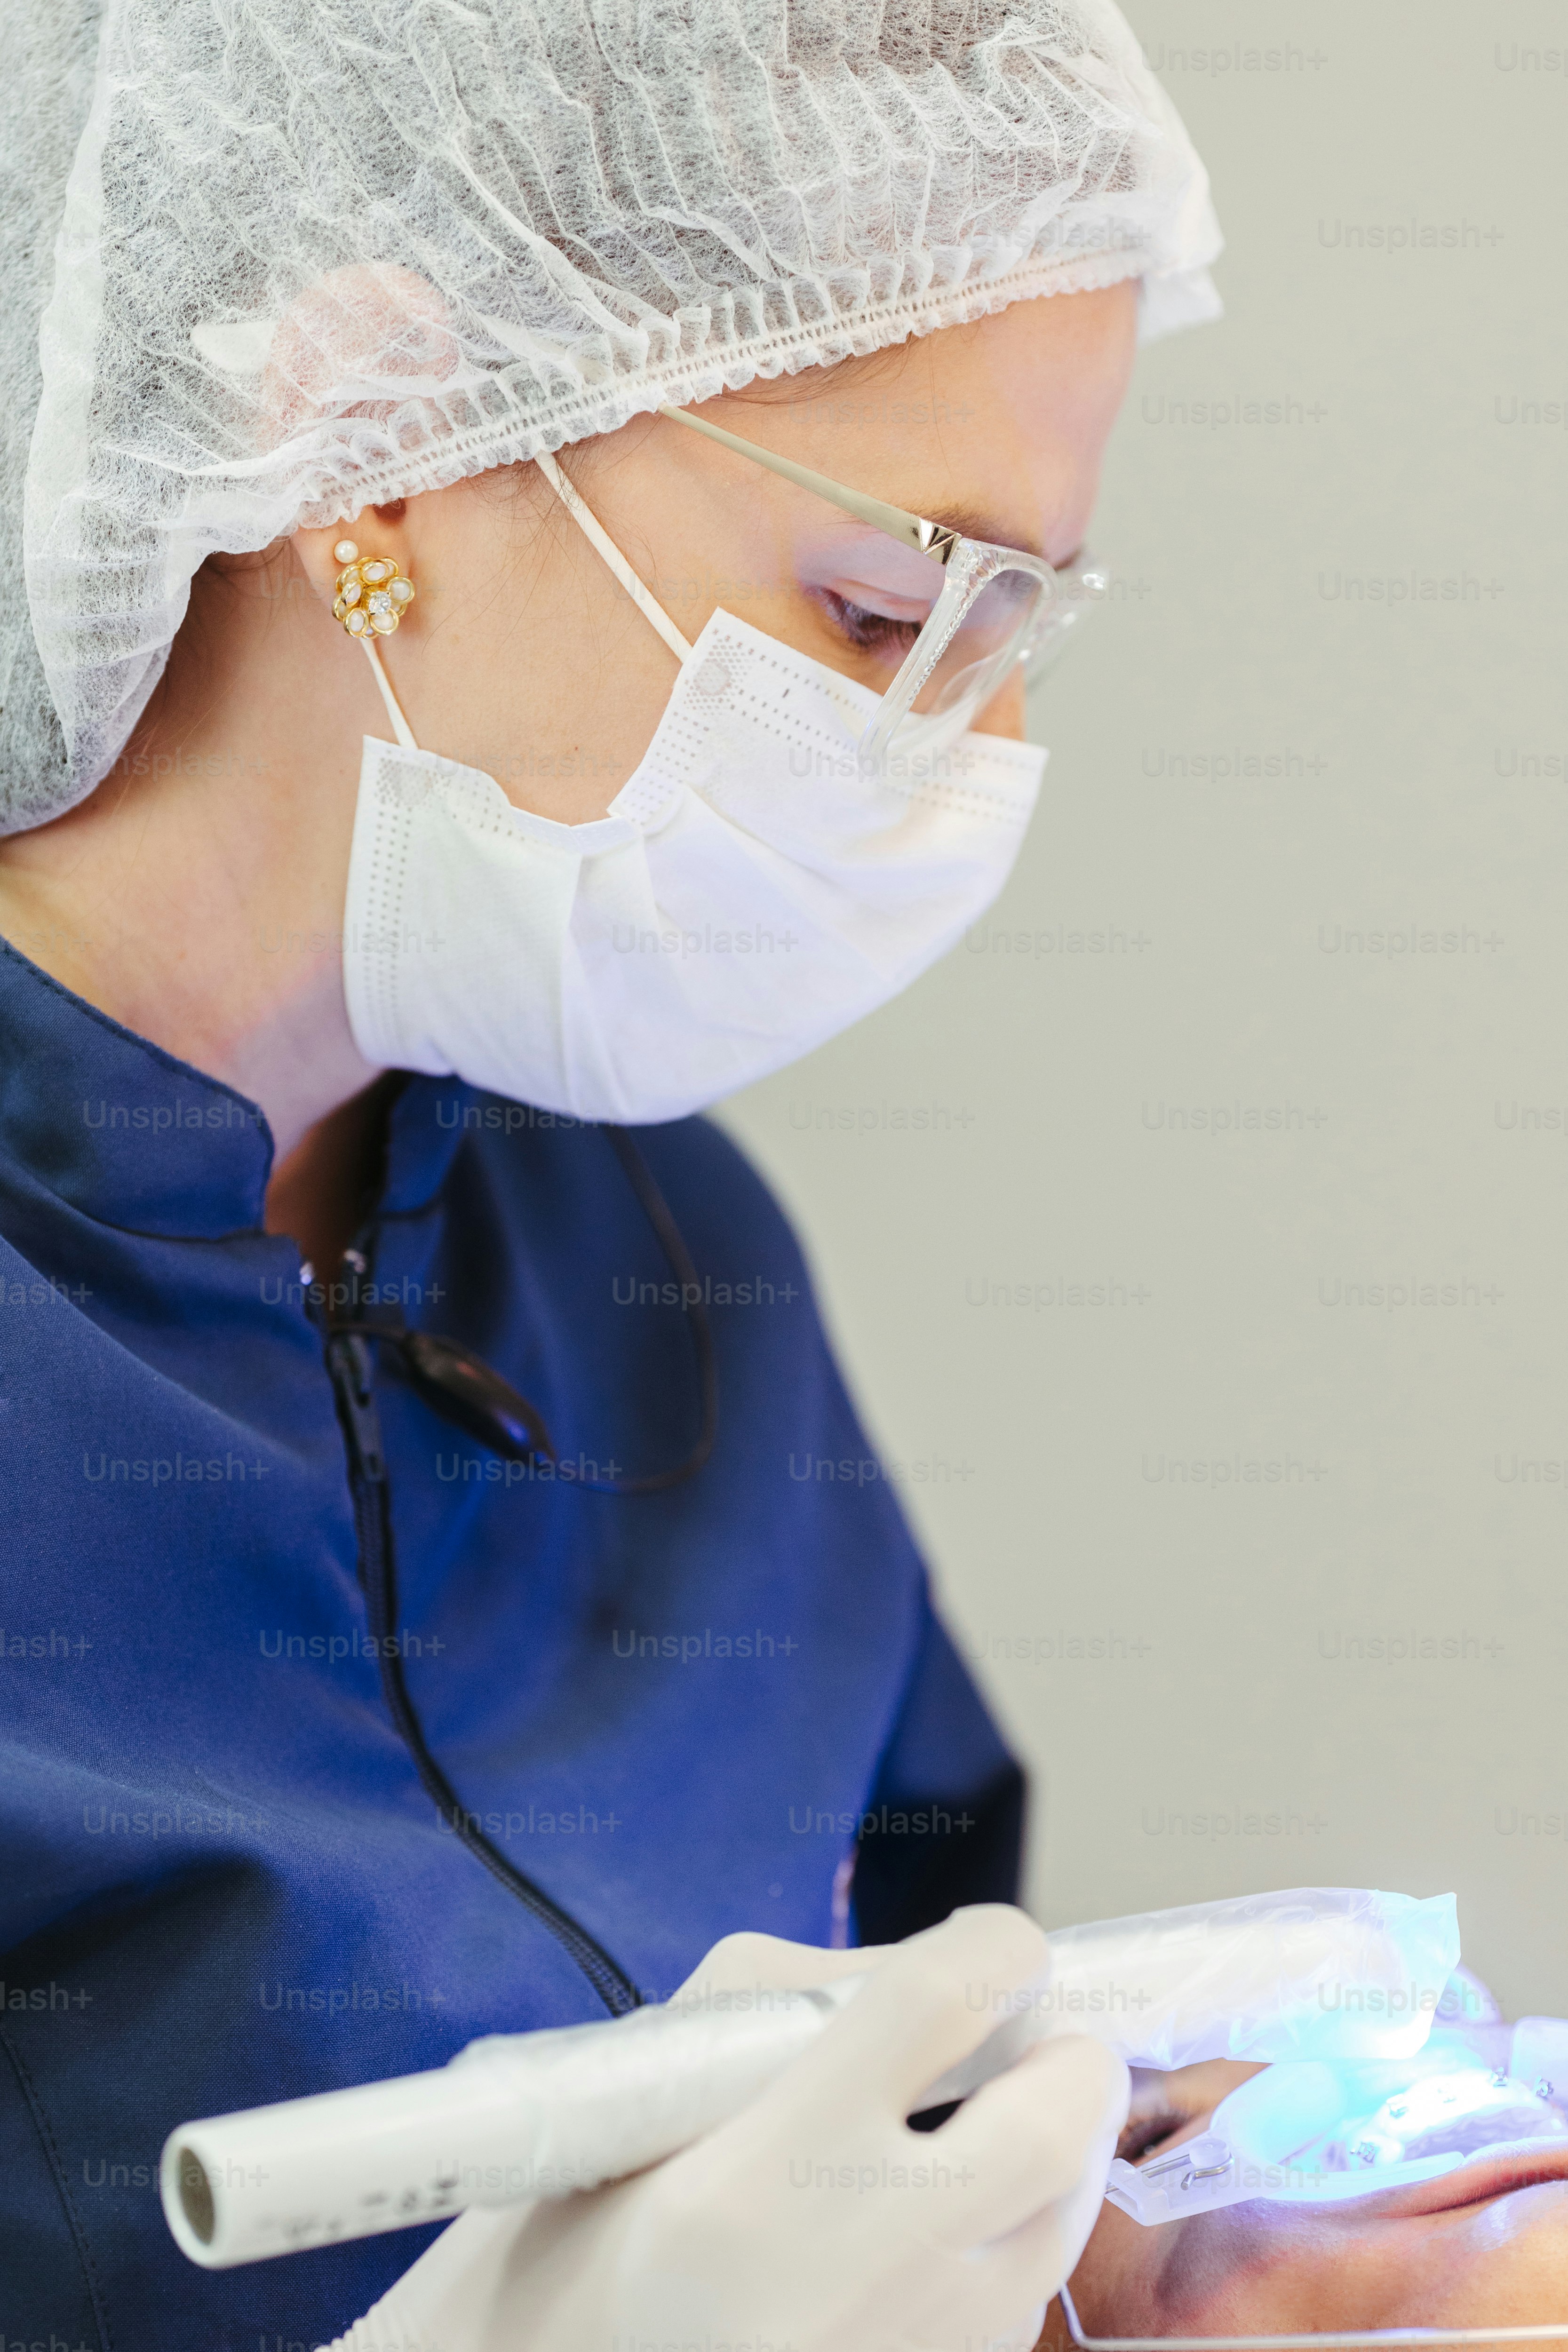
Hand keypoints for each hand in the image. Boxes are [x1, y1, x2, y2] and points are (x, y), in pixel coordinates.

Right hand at [331, 1905, 1128, 2351]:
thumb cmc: (567, 2250)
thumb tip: (929, 1978)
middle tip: (1031, 2037)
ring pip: (1059, 2225)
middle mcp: (854, 2276)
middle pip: (1050, 2126)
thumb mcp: (645, 2086)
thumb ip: (785, 2004)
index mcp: (762, 2175)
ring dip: (1049, 2156)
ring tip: (986, 2132)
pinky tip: (933, 2240)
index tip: (995, 1944)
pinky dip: (1004, 2252)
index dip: (992, 1947)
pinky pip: (1019, 2312)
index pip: (936, 2003)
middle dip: (1067, 2058)